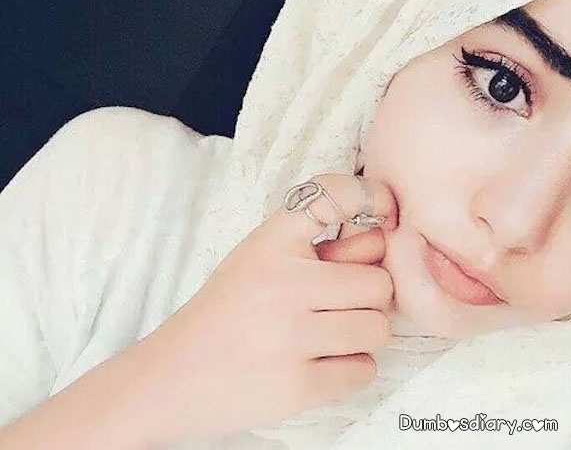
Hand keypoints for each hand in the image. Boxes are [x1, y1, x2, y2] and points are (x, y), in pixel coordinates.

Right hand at [137, 173, 398, 445]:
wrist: (173, 373)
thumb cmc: (227, 309)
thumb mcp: (261, 260)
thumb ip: (321, 248)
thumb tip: (384, 240)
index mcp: (269, 242)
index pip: (331, 196)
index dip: (369, 194)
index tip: (386, 207)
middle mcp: (284, 282)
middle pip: (379, 281)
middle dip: (370, 295)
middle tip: (344, 302)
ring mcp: (291, 336)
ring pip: (378, 327)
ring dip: (364, 333)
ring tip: (333, 335)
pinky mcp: (297, 387)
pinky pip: (364, 370)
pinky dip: (351, 368)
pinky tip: (321, 362)